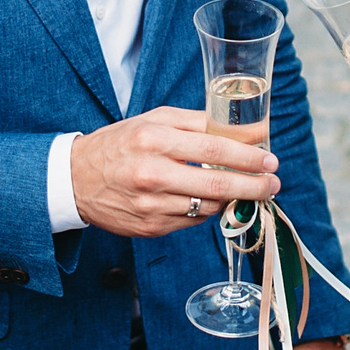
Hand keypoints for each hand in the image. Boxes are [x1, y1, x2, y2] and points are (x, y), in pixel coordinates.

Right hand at [68, 107, 278, 237]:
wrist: (76, 180)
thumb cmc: (121, 143)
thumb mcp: (155, 120)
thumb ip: (199, 123)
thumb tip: (246, 128)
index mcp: (154, 140)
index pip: (213, 148)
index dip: (248, 155)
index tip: (270, 158)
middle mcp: (153, 174)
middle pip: (218, 183)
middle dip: (254, 185)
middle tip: (273, 183)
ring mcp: (152, 205)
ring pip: (209, 206)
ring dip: (234, 199)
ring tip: (247, 189)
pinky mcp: (151, 228)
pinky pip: (193, 220)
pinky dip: (207, 210)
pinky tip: (210, 199)